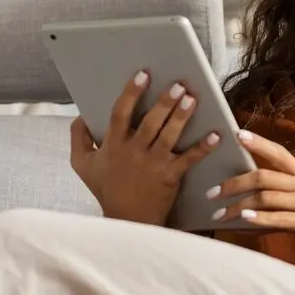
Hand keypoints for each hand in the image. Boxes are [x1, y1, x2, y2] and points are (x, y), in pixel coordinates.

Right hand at [70, 70, 221, 226]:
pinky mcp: (170, 176)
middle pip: (150, 122)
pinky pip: (188, 159)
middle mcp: (133, 151)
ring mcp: (153, 164)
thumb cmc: (106, 190)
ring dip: (182, 117)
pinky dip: (203, 148)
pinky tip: (215, 135)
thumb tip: (80, 116)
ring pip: (169, 135)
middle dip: (164, 102)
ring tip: (192, 99)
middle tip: (178, 85)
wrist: (126, 220)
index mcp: (113, 144)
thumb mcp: (82, 165)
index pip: (120, 113)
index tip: (143, 75)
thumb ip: (78, 138)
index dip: (131, 92)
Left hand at [208, 129, 294, 255]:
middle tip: (211, 192)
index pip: (279, 153)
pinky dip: (260, 218)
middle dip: (233, 183)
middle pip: (263, 176)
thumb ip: (283, 194)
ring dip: (238, 206)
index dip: (259, 143)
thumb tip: (249, 200)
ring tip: (219, 214)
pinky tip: (244, 220)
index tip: (237, 135)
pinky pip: (280, 218)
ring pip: (266, 198)